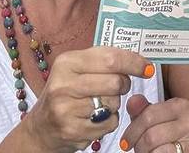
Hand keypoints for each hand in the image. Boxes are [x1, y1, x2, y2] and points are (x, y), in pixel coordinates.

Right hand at [18, 46, 153, 152]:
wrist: (41, 128)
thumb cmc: (66, 93)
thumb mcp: (77, 69)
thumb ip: (103, 61)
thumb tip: (140, 62)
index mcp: (67, 62)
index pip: (110, 58)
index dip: (134, 62)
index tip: (147, 67)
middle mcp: (63, 84)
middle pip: (115, 82)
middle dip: (123, 85)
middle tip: (117, 87)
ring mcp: (65, 109)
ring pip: (113, 104)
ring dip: (114, 105)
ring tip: (98, 104)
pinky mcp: (71, 130)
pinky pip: (109, 124)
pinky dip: (108, 122)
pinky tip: (94, 119)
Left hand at [120, 95, 188, 152]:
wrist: (186, 150)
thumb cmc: (170, 136)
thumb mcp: (155, 120)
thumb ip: (142, 110)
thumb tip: (132, 101)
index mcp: (180, 105)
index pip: (148, 115)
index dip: (133, 130)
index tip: (125, 141)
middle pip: (151, 134)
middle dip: (138, 145)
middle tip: (136, 149)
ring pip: (157, 147)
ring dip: (146, 152)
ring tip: (147, 152)